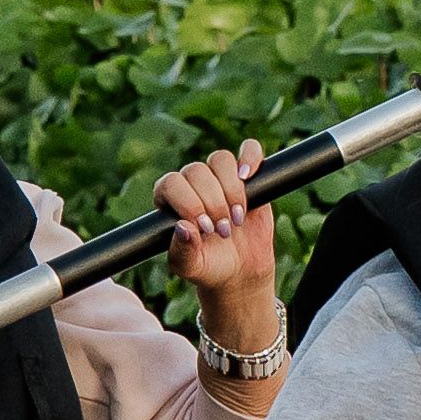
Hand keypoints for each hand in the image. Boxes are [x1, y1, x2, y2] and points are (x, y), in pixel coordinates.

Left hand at [152, 148, 284, 341]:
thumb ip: (183, 251)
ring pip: (220, 160)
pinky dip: (250, 157)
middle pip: (196, 172)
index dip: (188, 202)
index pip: (171, 183)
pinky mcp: (248, 176)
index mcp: (170, 200)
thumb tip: (183, 227)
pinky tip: (249, 177)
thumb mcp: (190, 267)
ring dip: (231, 189)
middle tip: (223, 232)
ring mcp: (220, 177)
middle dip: (213, 203)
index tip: (204, 228)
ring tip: (237, 218)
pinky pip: (249, 149)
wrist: (240, 271)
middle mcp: (192, 184)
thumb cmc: (208, 267)